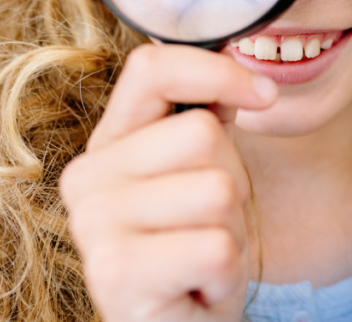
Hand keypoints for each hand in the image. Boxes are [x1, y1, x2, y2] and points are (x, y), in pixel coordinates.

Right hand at [59, 44, 277, 321]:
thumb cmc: (197, 246)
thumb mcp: (204, 172)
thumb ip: (206, 117)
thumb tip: (240, 65)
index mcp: (108, 143)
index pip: (151, 68)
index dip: (218, 72)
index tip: (264, 96)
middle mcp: (87, 178)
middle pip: (203, 134)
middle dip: (234, 181)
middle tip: (209, 224)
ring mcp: (94, 226)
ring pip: (217, 190)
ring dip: (232, 230)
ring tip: (203, 255)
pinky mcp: (115, 274)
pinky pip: (217, 246)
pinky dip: (227, 271)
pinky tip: (199, 285)